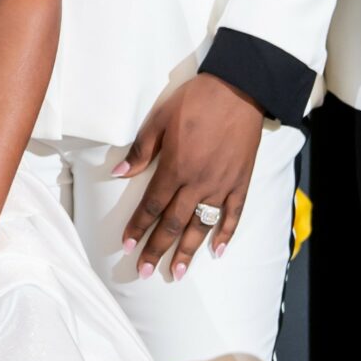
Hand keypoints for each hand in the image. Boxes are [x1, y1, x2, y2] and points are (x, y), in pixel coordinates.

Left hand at [116, 72, 264, 281]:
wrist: (238, 88)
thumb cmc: (196, 100)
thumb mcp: (160, 119)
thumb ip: (141, 150)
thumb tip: (120, 173)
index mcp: (175, 167)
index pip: (152, 205)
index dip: (138, 227)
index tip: (127, 245)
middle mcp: (198, 182)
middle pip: (174, 223)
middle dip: (157, 249)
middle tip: (145, 271)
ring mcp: (222, 184)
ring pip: (202, 225)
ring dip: (188, 251)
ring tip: (178, 272)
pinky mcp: (241, 182)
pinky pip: (233, 214)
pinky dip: (226, 234)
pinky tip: (218, 252)